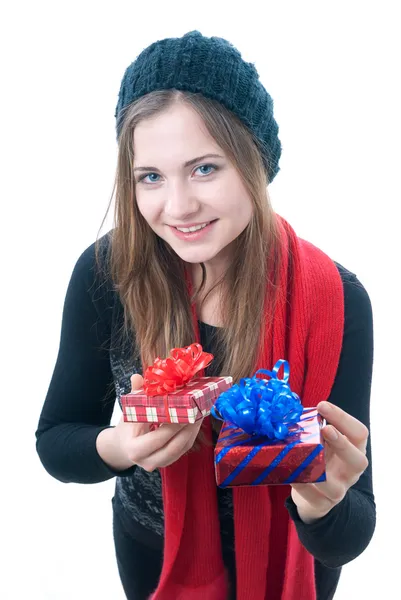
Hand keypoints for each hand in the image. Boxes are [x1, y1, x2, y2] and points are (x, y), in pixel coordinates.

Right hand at [111, 374, 202, 471]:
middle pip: (172, 447)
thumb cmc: (128, 427)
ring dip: (193, 431)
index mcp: (134, 450)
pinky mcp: (169, 461)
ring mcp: (160, 464)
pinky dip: (191, 435)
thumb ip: (134, 394)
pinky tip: (196, 421)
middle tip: (196, 411)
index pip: (156, 440)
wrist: (125, 446)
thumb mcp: (128, 411)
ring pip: (181, 449)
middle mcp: (148, 461)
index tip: (182, 411)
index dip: (171, 427)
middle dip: (187, 429)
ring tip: (199, 413)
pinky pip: (184, 449)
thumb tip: (137, 377)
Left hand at [290, 401, 368, 523]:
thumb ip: (315, 428)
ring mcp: (337, 490)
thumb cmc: (320, 459)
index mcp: (354, 450)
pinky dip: (301, 485)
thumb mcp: (323, 443)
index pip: (359, 433)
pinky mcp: (321, 504)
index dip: (343, 418)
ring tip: (306, 456)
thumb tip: (292, 409)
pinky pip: (312, 497)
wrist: (315, 497)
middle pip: (358, 460)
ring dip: (319, 470)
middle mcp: (350, 472)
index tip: (322, 406)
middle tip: (325, 429)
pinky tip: (290, 474)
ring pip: (335, 486)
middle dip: (342, 444)